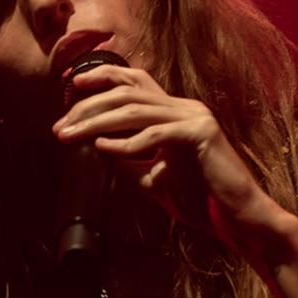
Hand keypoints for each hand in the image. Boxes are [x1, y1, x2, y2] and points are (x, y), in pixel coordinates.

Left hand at [52, 63, 297, 265]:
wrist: (238, 220)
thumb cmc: (202, 200)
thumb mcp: (154, 179)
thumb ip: (129, 163)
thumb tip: (97, 154)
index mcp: (176, 112)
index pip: (135, 82)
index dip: (102, 77)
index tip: (70, 86)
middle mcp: (185, 108)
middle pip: (128, 92)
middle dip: (88, 106)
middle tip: (60, 126)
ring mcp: (195, 118)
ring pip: (136, 109)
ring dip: (97, 122)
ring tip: (71, 135)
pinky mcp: (201, 135)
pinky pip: (155, 135)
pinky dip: (126, 142)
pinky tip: (103, 147)